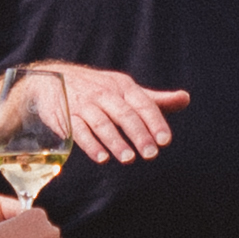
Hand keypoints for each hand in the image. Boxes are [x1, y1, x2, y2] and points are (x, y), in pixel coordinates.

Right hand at [17, 63, 186, 163]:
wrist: (53, 78)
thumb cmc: (97, 88)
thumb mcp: (125, 89)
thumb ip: (154, 100)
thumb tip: (185, 99)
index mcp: (123, 87)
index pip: (143, 104)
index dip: (155, 121)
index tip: (165, 141)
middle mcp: (105, 94)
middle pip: (124, 114)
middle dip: (139, 134)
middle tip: (151, 154)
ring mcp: (85, 104)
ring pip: (103, 123)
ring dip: (116, 141)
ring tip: (129, 158)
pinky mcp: (66, 116)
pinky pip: (79, 131)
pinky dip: (90, 145)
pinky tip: (102, 158)